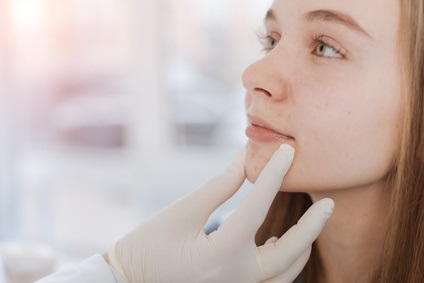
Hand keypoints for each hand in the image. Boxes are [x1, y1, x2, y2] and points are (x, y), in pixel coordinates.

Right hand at [107, 144, 333, 282]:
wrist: (128, 282)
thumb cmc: (148, 246)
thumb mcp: (181, 212)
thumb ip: (219, 187)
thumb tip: (244, 158)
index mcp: (221, 255)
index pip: (257, 206)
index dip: (274, 174)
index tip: (287, 151)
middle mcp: (237, 279)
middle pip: (289, 252)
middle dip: (312, 225)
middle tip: (329, 203)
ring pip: (286, 274)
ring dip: (301, 246)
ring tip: (311, 222)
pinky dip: (284, 264)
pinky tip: (280, 244)